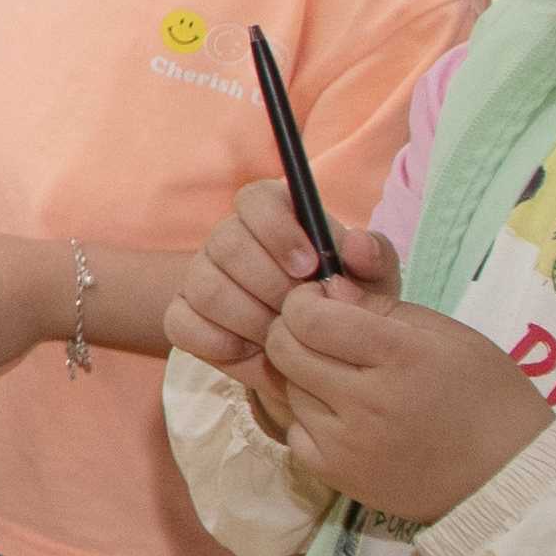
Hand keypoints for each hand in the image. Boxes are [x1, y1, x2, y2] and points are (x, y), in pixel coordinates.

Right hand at [165, 183, 390, 377]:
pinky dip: (219, 342)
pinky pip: (182, 324)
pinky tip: (253, 352)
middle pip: (226, 243)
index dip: (277, 230)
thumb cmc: (343, 306)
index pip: (254, 199)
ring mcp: (199, 277)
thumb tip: (356, 243)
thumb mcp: (371, 284)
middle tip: (301, 313)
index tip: (308, 267)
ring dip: (250, 318)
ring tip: (284, 337)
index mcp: (272, 215)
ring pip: (205, 287)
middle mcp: (228, 238)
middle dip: (269, 285)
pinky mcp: (182, 316)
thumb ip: (374, 258)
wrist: (316, 357)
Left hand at [267, 282, 547, 519]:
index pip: (309, 317)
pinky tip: (342, 415)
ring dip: (302, 375)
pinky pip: (294, 432)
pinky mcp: (338, 476)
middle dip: (291, 330)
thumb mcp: (449, 335)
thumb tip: (326, 288)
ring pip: (286, 388)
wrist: (508, 477)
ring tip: (343, 377)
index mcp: (402, 356)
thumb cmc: (486, 396)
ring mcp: (348, 444)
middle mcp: (368, 401)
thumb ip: (381, 308)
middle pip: (284, 349)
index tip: (320, 301)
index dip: (303, 301)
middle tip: (320, 333)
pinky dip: (308, 418)